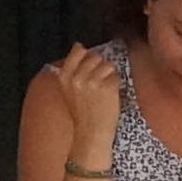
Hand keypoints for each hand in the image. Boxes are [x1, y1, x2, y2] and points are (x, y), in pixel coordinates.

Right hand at [39, 44, 121, 161]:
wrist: (90, 134)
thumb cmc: (82, 114)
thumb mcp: (68, 90)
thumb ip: (72, 69)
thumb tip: (79, 46)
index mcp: (65, 77)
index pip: (78, 50)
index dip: (87, 55)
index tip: (89, 66)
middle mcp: (77, 77)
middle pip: (95, 56)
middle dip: (100, 67)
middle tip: (98, 84)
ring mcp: (92, 81)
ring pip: (108, 65)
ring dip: (109, 76)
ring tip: (103, 91)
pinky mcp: (107, 87)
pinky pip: (116, 77)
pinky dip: (116, 85)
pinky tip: (109, 96)